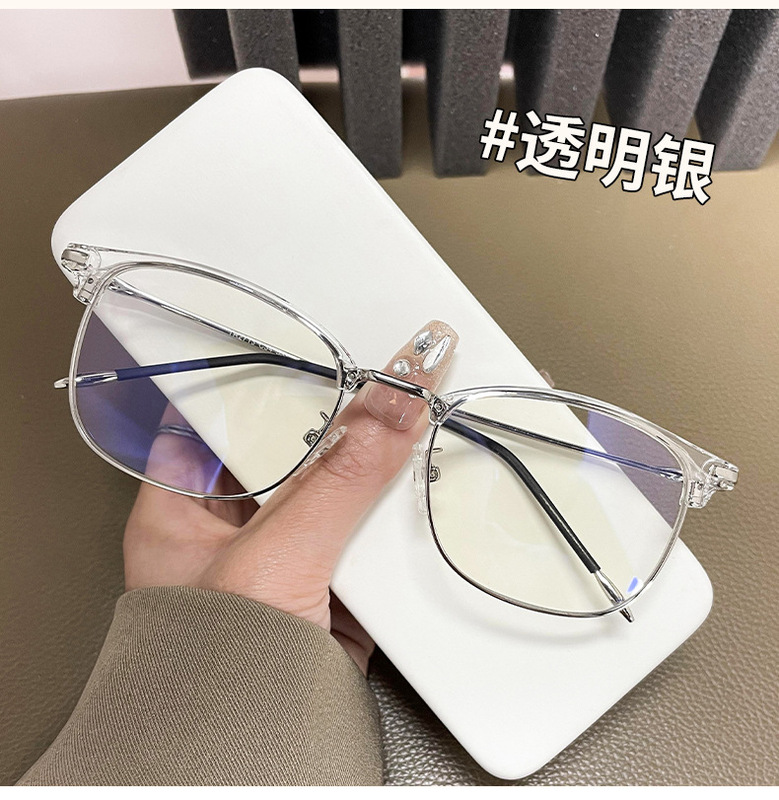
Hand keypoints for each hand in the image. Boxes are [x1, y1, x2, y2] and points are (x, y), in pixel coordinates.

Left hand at [124, 322, 457, 674]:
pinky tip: (416, 491)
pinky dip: (389, 520)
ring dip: (371, 470)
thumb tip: (390, 403)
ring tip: (411, 419)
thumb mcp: (279, 552)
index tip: (315, 344)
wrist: (257, 755)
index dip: (269, 375)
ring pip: (334, 490)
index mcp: (184, 504)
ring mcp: (282, 555)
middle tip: (384, 376)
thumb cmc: (212, 671)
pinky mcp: (325, 585)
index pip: (226, 412)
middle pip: (292, 447)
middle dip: (340, 420)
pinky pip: (361, 534)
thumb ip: (339, 476)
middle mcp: (231, 526)